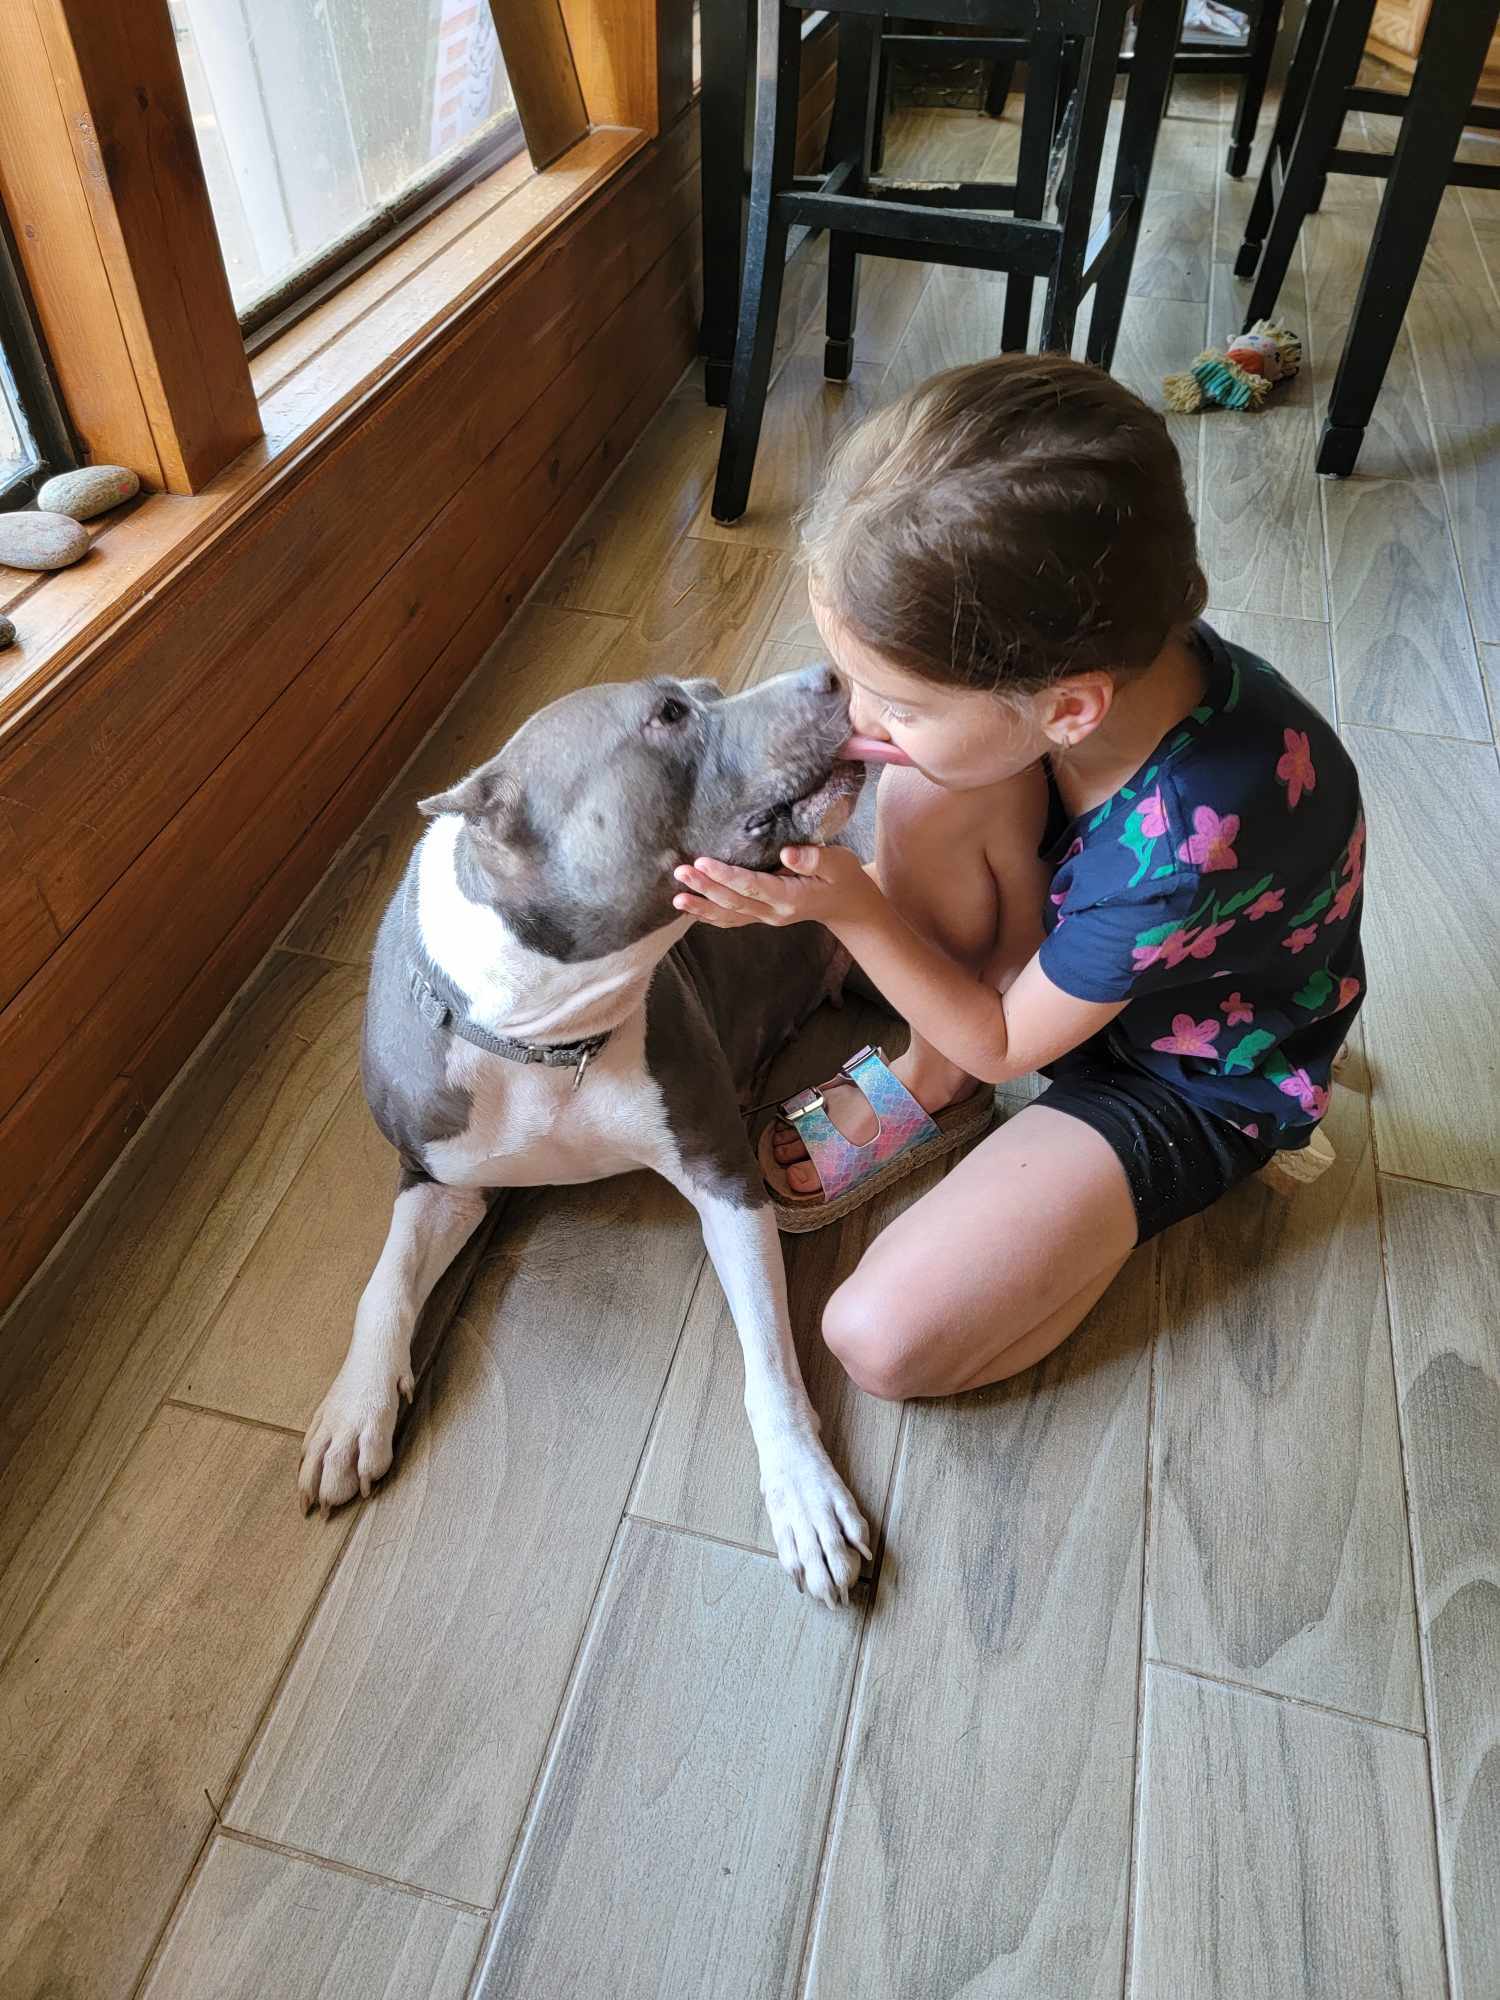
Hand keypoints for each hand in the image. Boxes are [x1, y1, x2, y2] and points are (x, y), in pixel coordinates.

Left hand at [673, 843, 878, 929]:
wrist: (847, 905)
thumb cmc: (843, 877)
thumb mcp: (839, 862)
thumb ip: (815, 857)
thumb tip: (786, 852)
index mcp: (791, 898)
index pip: (753, 886)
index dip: (727, 875)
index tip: (704, 862)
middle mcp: (774, 912)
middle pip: (734, 902)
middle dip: (705, 888)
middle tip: (681, 872)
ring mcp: (765, 918)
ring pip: (728, 916)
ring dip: (701, 907)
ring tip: (676, 899)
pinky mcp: (760, 916)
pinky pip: (731, 919)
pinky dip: (709, 915)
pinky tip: (690, 909)